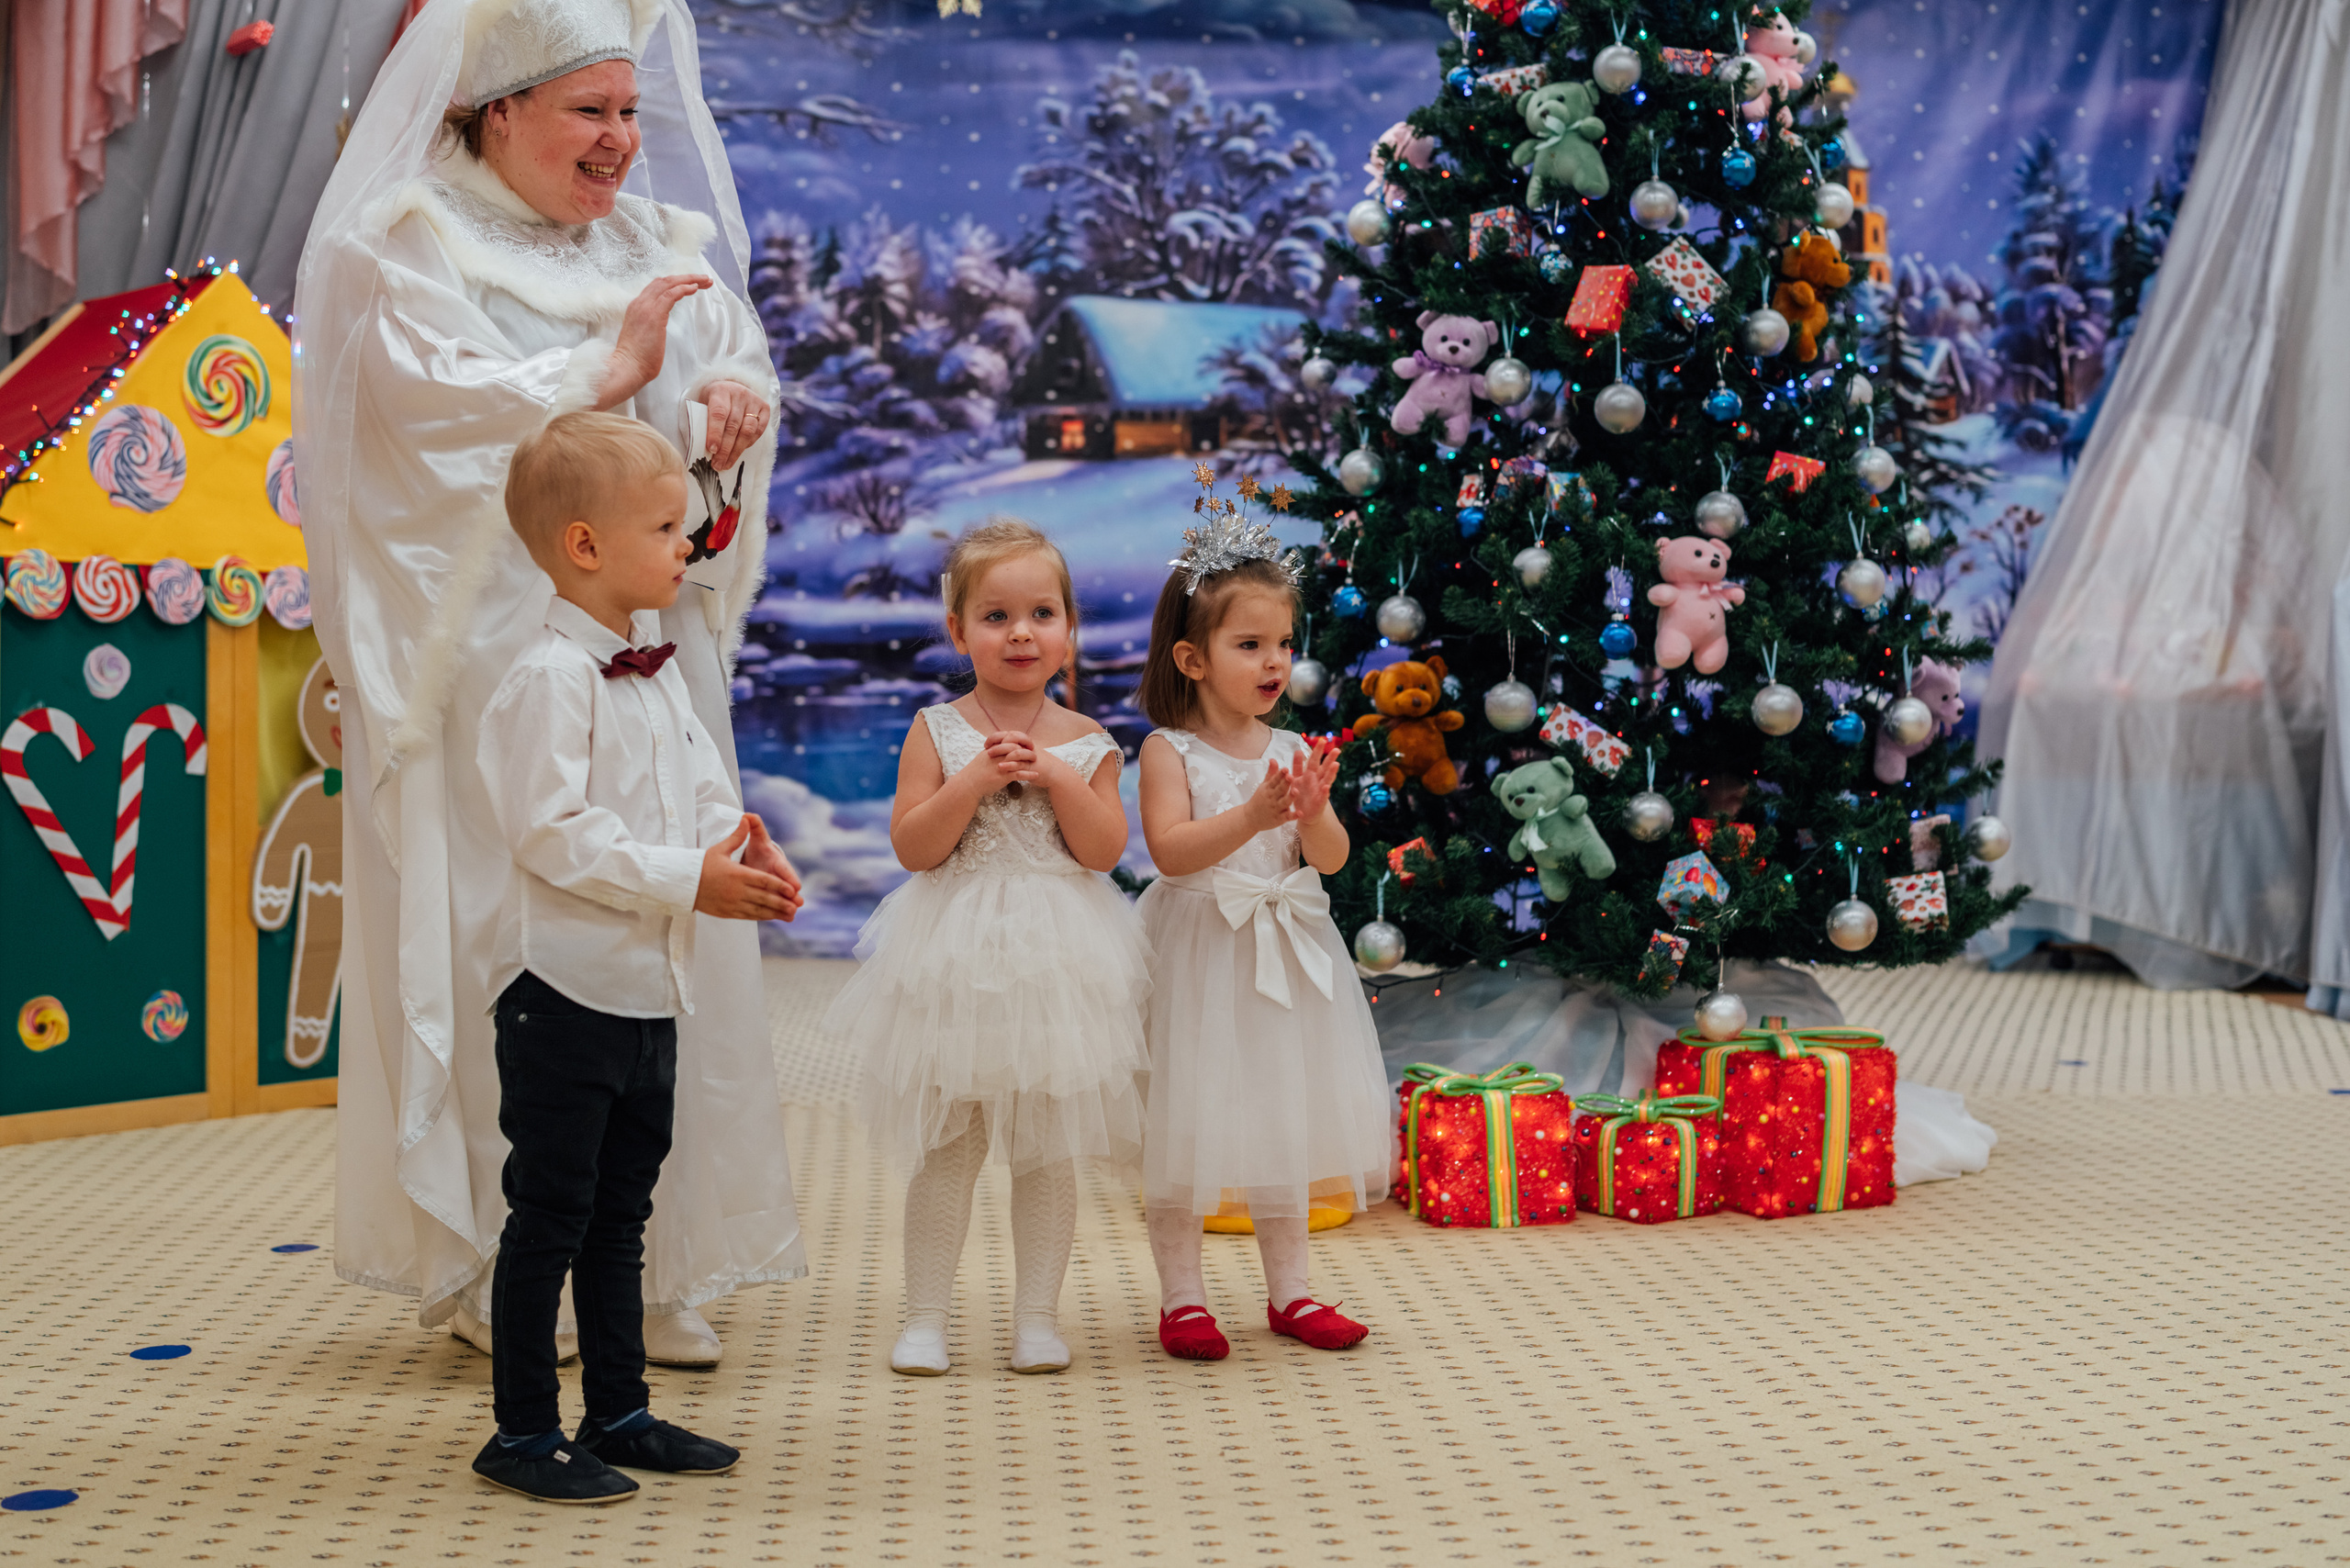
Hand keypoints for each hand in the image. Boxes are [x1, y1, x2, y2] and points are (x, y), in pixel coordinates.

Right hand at [599, 273, 713, 408]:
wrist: (627, 368)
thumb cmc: (637, 359)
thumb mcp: (645, 336)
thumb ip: (652, 327)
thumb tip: (660, 329)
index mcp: (637, 307)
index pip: (656, 287)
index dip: (675, 282)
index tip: (692, 283)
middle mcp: (640, 303)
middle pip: (664, 281)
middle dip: (686, 277)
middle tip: (703, 279)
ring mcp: (646, 307)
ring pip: (669, 283)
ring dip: (689, 280)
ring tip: (705, 281)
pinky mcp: (654, 314)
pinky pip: (671, 294)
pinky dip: (684, 288)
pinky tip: (695, 288)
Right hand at [694, 817, 797, 919]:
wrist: (682, 884)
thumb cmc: (700, 865)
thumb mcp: (719, 849)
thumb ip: (736, 837)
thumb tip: (745, 819)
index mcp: (737, 874)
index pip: (763, 881)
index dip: (779, 886)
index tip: (792, 890)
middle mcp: (736, 890)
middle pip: (764, 897)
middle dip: (781, 902)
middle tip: (796, 906)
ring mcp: (732, 903)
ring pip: (758, 910)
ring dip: (775, 913)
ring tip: (789, 915)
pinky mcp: (727, 912)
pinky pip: (748, 916)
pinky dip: (761, 917)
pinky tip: (771, 917)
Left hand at [703, 379, 771, 468]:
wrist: (731, 386)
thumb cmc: (714, 400)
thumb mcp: (704, 404)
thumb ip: (703, 421)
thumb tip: (700, 447)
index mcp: (720, 391)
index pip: (718, 414)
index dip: (715, 433)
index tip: (711, 450)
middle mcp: (739, 394)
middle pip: (733, 426)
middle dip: (725, 449)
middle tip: (717, 464)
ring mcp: (753, 400)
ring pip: (747, 430)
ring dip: (736, 450)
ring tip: (727, 463)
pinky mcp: (765, 408)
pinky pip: (758, 431)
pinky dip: (748, 444)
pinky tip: (739, 451)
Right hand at [962, 730, 1037, 793]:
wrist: (968, 784)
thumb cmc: (976, 772)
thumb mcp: (984, 757)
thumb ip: (993, 751)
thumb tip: (1001, 747)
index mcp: (993, 749)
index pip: (1008, 738)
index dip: (1019, 739)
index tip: (1027, 742)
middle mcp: (997, 755)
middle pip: (1015, 746)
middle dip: (1026, 748)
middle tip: (1034, 751)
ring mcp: (1000, 765)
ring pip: (1018, 758)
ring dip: (1029, 759)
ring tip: (1036, 762)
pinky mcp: (1002, 777)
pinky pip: (1018, 774)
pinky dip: (1029, 774)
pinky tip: (1036, 775)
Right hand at [1241, 755, 1295, 832]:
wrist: (1249, 818)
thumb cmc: (1259, 800)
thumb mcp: (1263, 786)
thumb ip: (1271, 773)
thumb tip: (1273, 759)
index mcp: (1268, 788)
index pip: (1274, 780)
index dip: (1280, 774)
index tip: (1285, 769)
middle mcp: (1272, 798)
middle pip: (1280, 789)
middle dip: (1285, 783)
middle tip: (1291, 776)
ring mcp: (1275, 809)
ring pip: (1284, 802)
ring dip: (1290, 797)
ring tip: (1296, 791)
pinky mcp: (1279, 819)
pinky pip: (1287, 817)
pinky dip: (1293, 815)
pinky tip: (1300, 813)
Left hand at [1283, 746, 1339, 823]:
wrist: (1305, 814)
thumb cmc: (1302, 795)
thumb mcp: (1297, 778)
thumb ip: (1297, 766)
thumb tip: (1298, 750)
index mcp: (1311, 774)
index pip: (1314, 760)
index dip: (1318, 751)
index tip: (1322, 740)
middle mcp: (1317, 780)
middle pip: (1325, 767)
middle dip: (1330, 759)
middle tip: (1336, 749)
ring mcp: (1320, 791)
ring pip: (1327, 780)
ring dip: (1332, 773)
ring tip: (1336, 765)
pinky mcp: (1319, 802)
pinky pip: (1322, 797)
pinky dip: (1324, 792)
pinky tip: (1326, 787)